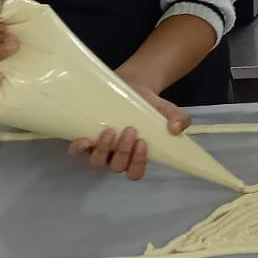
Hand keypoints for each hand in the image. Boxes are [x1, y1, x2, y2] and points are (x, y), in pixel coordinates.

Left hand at [69, 79, 190, 183]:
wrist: (131, 86)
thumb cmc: (149, 104)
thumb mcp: (167, 110)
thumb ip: (179, 118)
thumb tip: (176, 128)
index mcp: (136, 156)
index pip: (135, 172)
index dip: (137, 162)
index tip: (143, 143)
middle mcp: (116, 157)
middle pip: (117, 167)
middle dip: (124, 151)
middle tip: (130, 130)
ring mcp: (100, 149)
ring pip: (98, 161)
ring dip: (104, 149)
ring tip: (110, 131)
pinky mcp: (87, 137)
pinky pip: (79, 151)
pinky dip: (80, 148)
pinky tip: (84, 139)